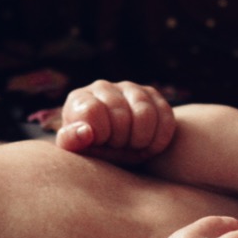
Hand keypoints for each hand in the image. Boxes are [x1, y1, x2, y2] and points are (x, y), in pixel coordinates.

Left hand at [56, 80, 175, 163]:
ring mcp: (129, 88)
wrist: (115, 150)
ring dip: (140, 139)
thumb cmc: (92, 150)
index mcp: (79, 99)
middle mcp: (102, 87)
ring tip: (132, 146)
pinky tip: (148, 145)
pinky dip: (159, 138)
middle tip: (117, 147)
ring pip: (145, 113)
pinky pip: (164, 116)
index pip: (93, 111)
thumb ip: (72, 141)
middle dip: (120, 140)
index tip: (101, 142)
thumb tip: (85, 132)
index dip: (101, 134)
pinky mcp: (152, 95)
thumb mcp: (77, 151)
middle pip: (120, 114)